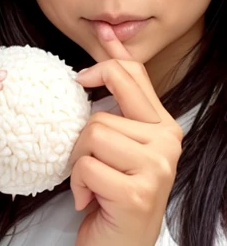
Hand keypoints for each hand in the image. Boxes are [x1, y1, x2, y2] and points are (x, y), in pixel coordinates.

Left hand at [70, 34, 182, 245]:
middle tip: (84, 152)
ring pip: (92, 134)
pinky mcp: (138, 190)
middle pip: (106, 105)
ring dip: (78, 162)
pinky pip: (86, 166)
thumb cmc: (114, 192)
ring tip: (90, 183)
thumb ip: (114, 106)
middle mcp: (168, 140)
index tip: (96, 44)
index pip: (136, 75)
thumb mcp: (118, 146)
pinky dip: (77, 183)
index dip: (111, 57)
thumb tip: (98, 57)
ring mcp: (157, 165)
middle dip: (84, 130)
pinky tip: (90, 200)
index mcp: (163, 125)